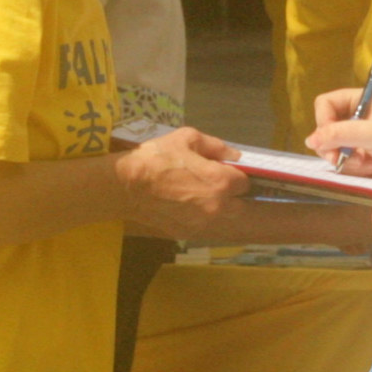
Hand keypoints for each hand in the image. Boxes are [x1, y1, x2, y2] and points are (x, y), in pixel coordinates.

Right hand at [117, 127, 249, 239]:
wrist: (126, 186)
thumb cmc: (158, 157)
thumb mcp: (187, 138)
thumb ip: (216, 146)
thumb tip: (234, 155)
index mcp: (220, 182)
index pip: (245, 183)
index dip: (236, 175)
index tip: (225, 171)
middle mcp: (217, 206)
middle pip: (239, 205)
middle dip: (231, 195)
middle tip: (213, 184)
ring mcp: (202, 223)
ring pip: (221, 218)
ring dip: (216, 207)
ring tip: (197, 195)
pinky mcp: (186, 233)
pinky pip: (202, 225)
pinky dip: (199, 217)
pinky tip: (183, 205)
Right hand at [309, 91, 371, 179]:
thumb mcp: (371, 133)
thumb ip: (339, 134)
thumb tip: (309, 140)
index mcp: (361, 100)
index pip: (326, 104)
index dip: (322, 121)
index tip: (327, 139)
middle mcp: (359, 116)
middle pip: (327, 129)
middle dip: (334, 146)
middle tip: (340, 159)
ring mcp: (363, 138)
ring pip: (336, 149)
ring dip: (348, 160)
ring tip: (367, 164)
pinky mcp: (368, 156)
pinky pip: (348, 162)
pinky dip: (358, 168)